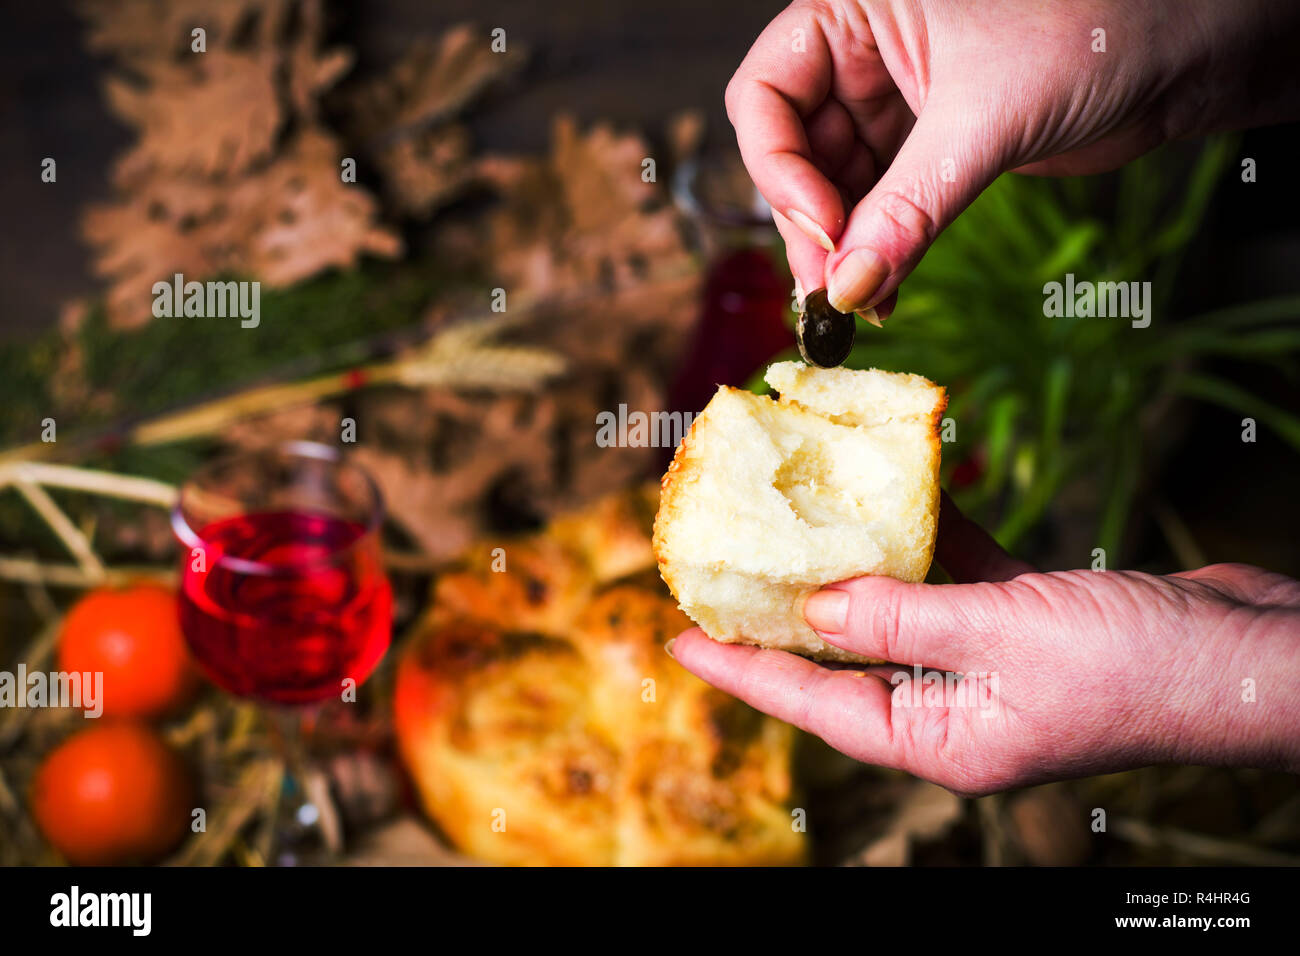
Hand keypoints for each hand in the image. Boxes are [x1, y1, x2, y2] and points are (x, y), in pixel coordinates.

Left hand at [669, 494, 1299, 794]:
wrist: (1250, 655)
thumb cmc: (1136, 666)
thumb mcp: (1002, 637)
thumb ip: (899, 618)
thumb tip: (813, 602)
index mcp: (942, 739)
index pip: (815, 703)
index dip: (743, 671)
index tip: (680, 639)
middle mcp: (955, 707)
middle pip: (846, 656)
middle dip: (789, 611)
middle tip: (727, 570)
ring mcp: (990, 662)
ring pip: (899, 607)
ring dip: (857, 560)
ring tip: (798, 519)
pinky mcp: (1026, 619)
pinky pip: (958, 576)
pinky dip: (932, 537)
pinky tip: (902, 494)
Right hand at [728, 0, 1299, 316]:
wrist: (1176, 57)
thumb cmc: (1093, 31)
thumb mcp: (986, 117)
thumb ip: (909, 206)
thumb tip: (848, 285)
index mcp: (853, 9)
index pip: (766, 94)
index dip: (781, 168)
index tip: (825, 229)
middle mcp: (861, 52)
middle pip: (791, 150)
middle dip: (811, 223)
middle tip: (832, 288)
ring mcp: (890, 102)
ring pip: (830, 188)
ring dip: (842, 250)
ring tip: (861, 300)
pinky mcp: (924, 147)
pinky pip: (876, 208)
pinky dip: (877, 252)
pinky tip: (882, 289)